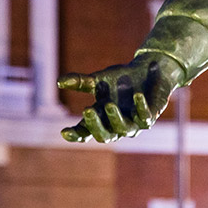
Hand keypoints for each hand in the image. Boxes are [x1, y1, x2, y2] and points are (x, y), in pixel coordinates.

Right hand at [58, 53, 182, 142]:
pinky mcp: (149, 117)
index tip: (64, 132)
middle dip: (95, 125)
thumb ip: (81, 82)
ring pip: (123, 130)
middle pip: (104, 136)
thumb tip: (59, 82)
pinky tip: (137, 95)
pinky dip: (141, 107)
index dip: (76, 135)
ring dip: (115, 118)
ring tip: (109, 104)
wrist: (147, 72)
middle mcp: (116, 124)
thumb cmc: (120, 79)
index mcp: (101, 118)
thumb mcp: (98, 79)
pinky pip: (145, 118)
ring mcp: (133, 123)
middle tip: (87, 110)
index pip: (86, 132)